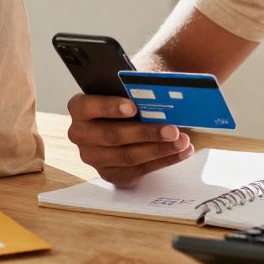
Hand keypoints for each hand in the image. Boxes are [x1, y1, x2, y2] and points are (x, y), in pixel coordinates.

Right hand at [65, 93, 193, 187]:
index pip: (87, 107)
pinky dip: (164, 161)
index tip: (134, 106)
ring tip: (183, 141)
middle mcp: (81, 134)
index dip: (110, 107)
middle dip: (145, 133)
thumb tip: (162, 92)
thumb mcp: (129, 89)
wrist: (128, 118)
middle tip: (172, 130)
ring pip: (127, 156)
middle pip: (112, 136)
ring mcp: (95, 158)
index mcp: (80, 108)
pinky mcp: (111, 174)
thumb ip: (137, 90)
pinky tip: (181, 152)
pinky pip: (138, 170)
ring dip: (159, 150)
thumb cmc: (130, 98)